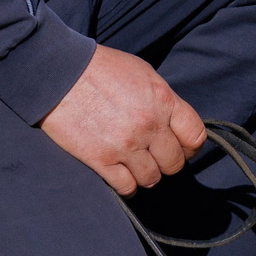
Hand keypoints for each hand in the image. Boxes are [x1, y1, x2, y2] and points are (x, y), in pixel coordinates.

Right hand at [38, 45, 206, 195]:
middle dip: (167, 163)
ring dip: (146, 175)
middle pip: (175, 163)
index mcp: (163, 100)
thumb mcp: (143, 73)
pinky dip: (126, 186)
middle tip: (155, 158)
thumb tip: (173, 123)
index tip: (182, 149)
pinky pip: (126, 187)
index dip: (191, 147)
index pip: (195, 136)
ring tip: (136, 166)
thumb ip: (162, 100)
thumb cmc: (101, 68)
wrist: (60, 72)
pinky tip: (121, 176)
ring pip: (151, 178)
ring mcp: (125, 144)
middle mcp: (149, 125)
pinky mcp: (101, 159)